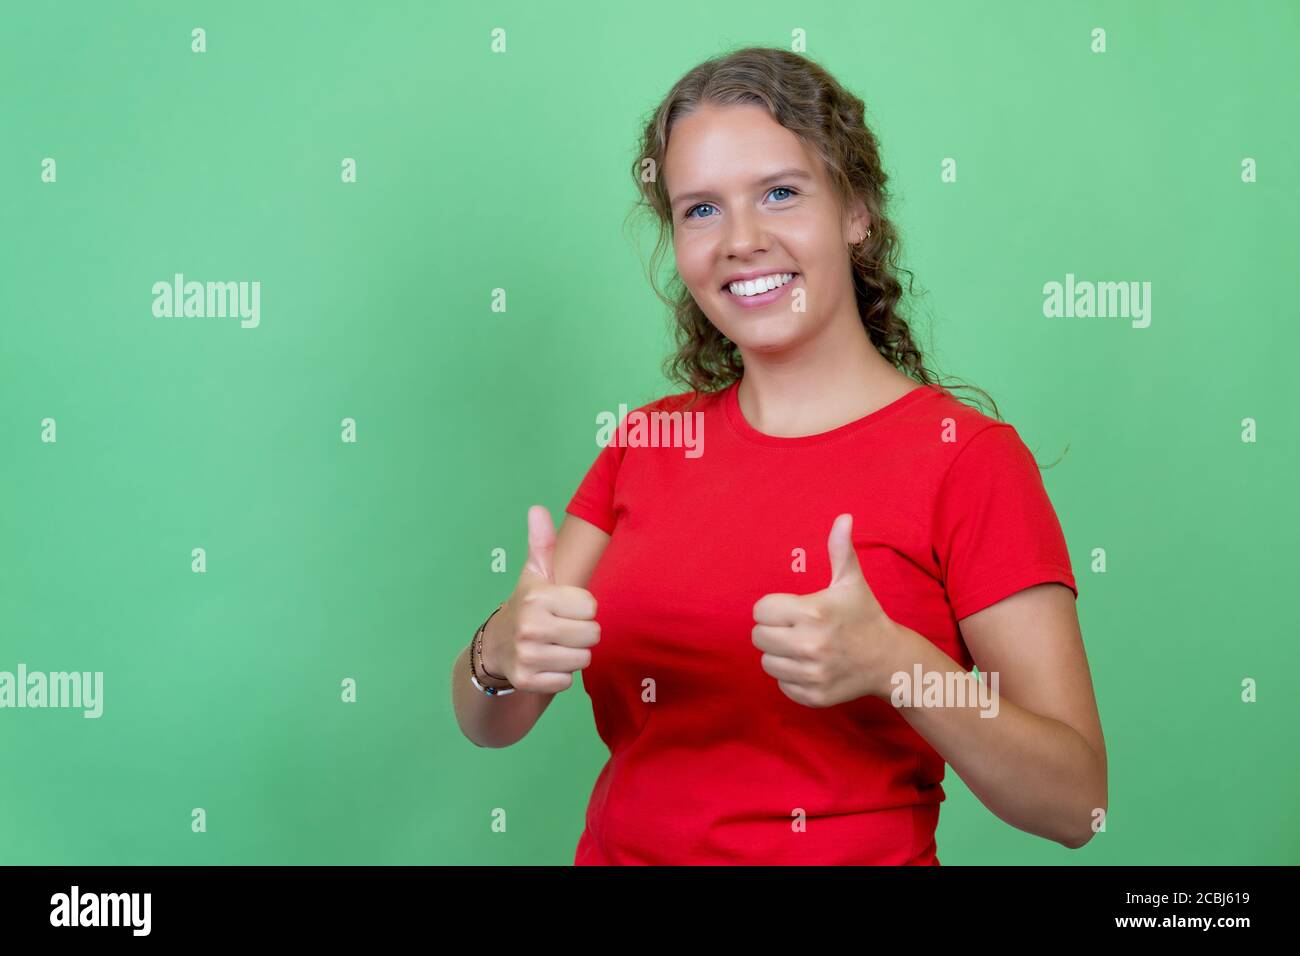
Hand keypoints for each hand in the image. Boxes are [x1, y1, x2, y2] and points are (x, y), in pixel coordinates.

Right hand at [480, 505, 600, 693]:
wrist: (497, 646)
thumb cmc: (528, 605)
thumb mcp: (535, 574)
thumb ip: (542, 543)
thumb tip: (537, 509)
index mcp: (538, 597)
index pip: (591, 607)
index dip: (582, 608)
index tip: (564, 608)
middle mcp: (531, 626)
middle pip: (592, 635)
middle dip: (582, 633)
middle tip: (562, 628)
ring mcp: (528, 656)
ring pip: (583, 659)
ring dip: (573, 654)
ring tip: (555, 645)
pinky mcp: (528, 680)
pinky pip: (567, 681)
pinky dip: (561, 675)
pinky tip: (546, 663)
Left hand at [752, 513, 907, 706]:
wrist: (889, 661)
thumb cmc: (865, 616)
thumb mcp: (851, 582)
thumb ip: (841, 550)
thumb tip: (844, 517)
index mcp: (813, 612)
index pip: (760, 611)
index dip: (772, 608)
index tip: (790, 610)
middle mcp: (810, 645)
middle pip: (758, 637)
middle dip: (773, 630)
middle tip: (795, 628)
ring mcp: (812, 673)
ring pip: (767, 662)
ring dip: (779, 654)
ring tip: (802, 647)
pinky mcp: (814, 695)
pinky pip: (781, 684)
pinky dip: (791, 677)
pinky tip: (810, 666)